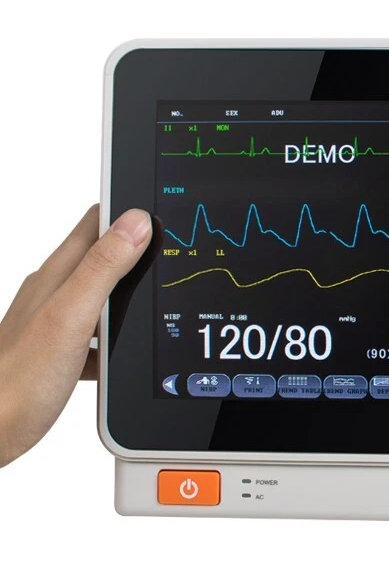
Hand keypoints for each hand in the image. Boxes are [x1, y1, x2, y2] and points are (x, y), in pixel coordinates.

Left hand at [0, 204, 151, 466]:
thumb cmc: (15, 383)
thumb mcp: (69, 318)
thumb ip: (102, 269)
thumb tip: (136, 221)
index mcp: (57, 276)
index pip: (98, 222)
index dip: (129, 207)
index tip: (161, 202)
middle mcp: (55, 293)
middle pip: (106, 256)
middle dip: (140, 249)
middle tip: (175, 245)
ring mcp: (57, 323)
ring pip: (105, 296)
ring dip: (131, 294)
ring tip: (161, 294)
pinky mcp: (61, 354)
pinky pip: (99, 335)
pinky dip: (119, 337)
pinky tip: (130, 353)